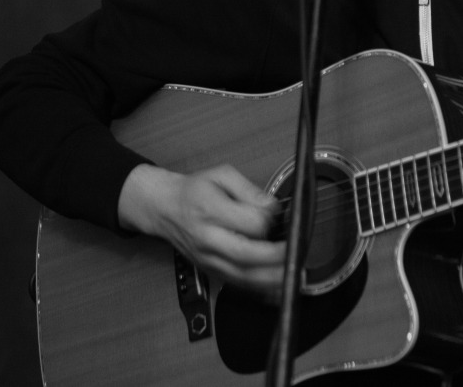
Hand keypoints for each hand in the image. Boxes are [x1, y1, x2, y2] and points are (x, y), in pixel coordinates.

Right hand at [118, 163, 285, 295]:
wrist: (164, 208)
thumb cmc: (194, 190)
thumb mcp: (222, 175)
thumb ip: (250, 190)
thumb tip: (272, 207)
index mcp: (210, 210)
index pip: (248, 223)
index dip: (269, 221)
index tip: (280, 215)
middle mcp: (207, 239)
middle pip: (246, 256)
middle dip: (276, 257)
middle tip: (298, 252)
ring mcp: (207, 259)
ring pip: (242, 276)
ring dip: (271, 279)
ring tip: (294, 274)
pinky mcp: (210, 270)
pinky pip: (236, 284)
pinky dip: (259, 289)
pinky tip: (277, 285)